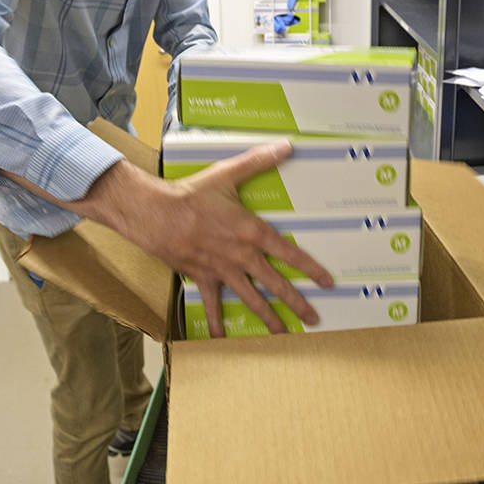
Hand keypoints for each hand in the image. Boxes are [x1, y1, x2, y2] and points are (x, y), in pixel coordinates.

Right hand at [81, 141, 334, 336]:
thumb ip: (259, 160)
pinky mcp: (203, 278)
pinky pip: (212, 304)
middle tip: (314, 318)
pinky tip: (221, 338)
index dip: (311, 269)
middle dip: (297, 302)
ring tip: (283, 333)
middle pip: (276, 283)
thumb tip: (287, 145)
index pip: (290, 253)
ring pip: (251, 298)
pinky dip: (216, 322)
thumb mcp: (229, 174)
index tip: (327, 283)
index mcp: (253, 232)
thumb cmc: (193, 194)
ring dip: (268, 317)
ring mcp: (224, 270)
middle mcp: (243, 256)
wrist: (156, 215)